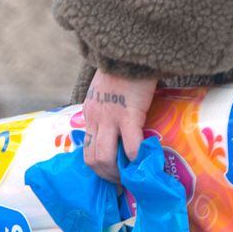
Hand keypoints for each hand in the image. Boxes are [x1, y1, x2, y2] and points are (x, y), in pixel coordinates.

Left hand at [81, 69, 157, 183]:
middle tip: (124, 181)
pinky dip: (137, 159)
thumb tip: (126, 127)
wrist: (129, 49)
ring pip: (105, 158)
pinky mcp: (128, 115)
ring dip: (119, 173)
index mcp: (89, 113)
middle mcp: (94, 118)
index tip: (114, 174)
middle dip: (108, 176)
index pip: (86, 149)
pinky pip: (131, 146)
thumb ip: (110, 109)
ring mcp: (109, 118)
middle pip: (91, 159)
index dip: (99, 167)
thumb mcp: (107, 92)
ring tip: (133, 176)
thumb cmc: (124, 69)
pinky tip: (146, 162)